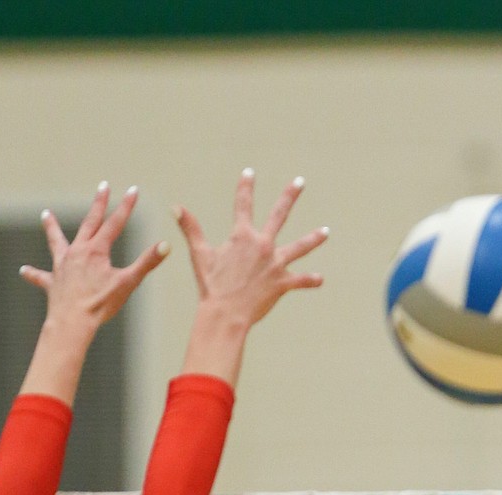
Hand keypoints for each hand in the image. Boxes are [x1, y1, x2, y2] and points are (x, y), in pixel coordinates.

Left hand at [20, 182, 167, 329]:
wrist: (73, 321)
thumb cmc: (100, 303)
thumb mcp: (128, 282)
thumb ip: (147, 263)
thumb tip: (167, 245)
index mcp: (97, 250)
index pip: (115, 223)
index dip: (126, 206)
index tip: (133, 190)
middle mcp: (78, 251)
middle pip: (89, 223)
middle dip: (98, 204)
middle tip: (102, 186)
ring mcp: (63, 265)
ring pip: (57, 241)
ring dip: (52, 228)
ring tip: (45, 215)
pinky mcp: (53, 282)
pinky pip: (41, 277)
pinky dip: (33, 274)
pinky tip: (24, 271)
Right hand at [175, 169, 327, 330]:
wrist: (226, 314)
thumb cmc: (212, 286)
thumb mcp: (200, 255)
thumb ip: (191, 228)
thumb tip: (175, 206)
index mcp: (242, 236)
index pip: (243, 204)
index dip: (246, 187)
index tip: (250, 172)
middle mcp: (262, 245)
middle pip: (279, 215)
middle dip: (289, 196)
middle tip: (300, 182)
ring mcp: (275, 264)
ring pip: (299, 247)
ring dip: (313, 239)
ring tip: (326, 232)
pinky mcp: (282, 283)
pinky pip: (300, 281)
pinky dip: (310, 280)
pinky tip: (320, 279)